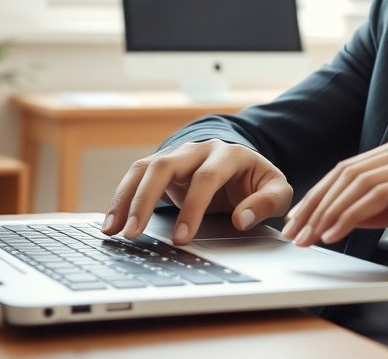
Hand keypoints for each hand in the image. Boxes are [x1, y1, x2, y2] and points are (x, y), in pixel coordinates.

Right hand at [102, 140, 292, 244]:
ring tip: (112, 230)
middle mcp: (198, 150)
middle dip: (146, 200)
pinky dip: (121, 199)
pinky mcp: (162, 165)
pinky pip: (136, 177)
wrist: (242, 163)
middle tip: (134, 233)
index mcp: (230, 154)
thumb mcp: (276, 190)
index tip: (182, 238)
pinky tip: (112, 223)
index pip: (206, 178)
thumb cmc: (258, 180)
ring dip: (125, 199)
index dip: (193, 207)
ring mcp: (177, 155)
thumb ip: (266, 203)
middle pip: (165, 166)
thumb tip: (241, 219)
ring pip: (144, 169)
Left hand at [281, 130, 387, 255]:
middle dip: (315, 203)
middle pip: (348, 171)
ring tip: (309, 236)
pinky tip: (335, 233)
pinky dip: (350, 215)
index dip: (320, 194)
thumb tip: (339, 216)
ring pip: (357, 182)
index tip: (300, 220)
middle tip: (294, 230)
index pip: (352, 168)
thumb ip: (381, 207)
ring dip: (327, 212)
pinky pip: (377, 195)